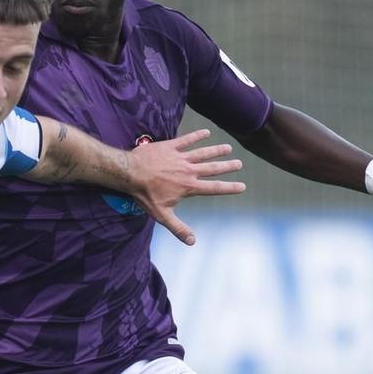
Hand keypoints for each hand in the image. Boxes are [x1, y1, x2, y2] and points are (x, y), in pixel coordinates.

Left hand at [131, 128, 245, 245]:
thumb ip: (179, 228)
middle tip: (239, 163)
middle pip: (212, 168)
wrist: (130, 173)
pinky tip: (206, 132)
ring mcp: (180, 157)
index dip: (229, 187)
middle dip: (227, 166)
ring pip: (203, 153)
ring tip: (228, 148)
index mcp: (189, 187)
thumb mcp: (162, 215)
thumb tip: (192, 242)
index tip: (242, 186)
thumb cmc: (145, 195)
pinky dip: (197, 136)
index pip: (214, 187)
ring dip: (216, 150)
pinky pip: (187, 140)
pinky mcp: (170, 147)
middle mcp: (188, 171)